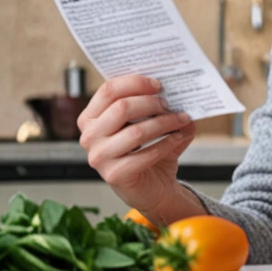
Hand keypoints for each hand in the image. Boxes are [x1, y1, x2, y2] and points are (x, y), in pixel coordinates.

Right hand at [78, 74, 196, 214]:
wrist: (152, 188)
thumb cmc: (147, 150)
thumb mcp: (151, 124)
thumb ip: (161, 107)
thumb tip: (180, 94)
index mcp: (91, 118)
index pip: (108, 90)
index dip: (135, 83)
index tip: (158, 85)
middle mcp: (89, 137)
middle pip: (121, 108)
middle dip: (152, 103)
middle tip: (170, 105)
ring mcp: (99, 157)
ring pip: (136, 131)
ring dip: (165, 123)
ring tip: (182, 120)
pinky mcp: (114, 175)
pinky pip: (146, 154)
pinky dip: (167, 143)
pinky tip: (178, 138)